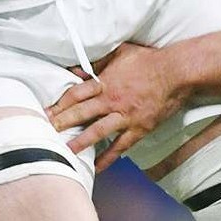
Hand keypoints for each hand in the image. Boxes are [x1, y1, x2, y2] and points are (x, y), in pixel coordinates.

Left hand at [46, 43, 184, 172]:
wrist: (175, 72)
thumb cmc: (148, 60)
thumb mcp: (120, 53)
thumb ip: (98, 61)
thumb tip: (77, 67)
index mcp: (105, 81)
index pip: (75, 94)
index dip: (59, 103)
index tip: (46, 111)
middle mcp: (112, 100)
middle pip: (81, 113)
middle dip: (62, 123)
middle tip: (46, 131)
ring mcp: (125, 116)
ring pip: (97, 131)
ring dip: (79, 142)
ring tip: (64, 151)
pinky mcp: (138, 128)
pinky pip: (120, 146)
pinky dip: (108, 157)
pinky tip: (97, 167)